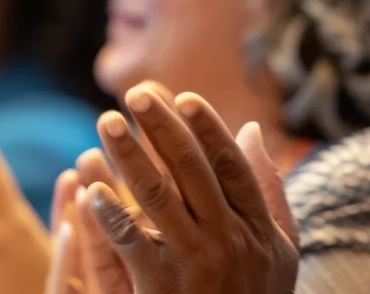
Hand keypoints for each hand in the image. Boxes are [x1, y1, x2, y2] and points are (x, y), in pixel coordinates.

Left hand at [84, 87, 298, 293]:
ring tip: (107, 123)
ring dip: (131, 156)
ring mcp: (196, 265)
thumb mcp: (278, 250)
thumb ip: (267, 190)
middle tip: (135, 95)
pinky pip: (132, 245)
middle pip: (193, 171)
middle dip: (163, 129)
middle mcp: (230, 241)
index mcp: (257, 228)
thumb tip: (252, 130)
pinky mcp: (163, 291)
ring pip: (158, 198)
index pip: (230, 165)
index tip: (182, 97)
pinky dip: (112, 215)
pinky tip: (91, 189)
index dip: (207, 129)